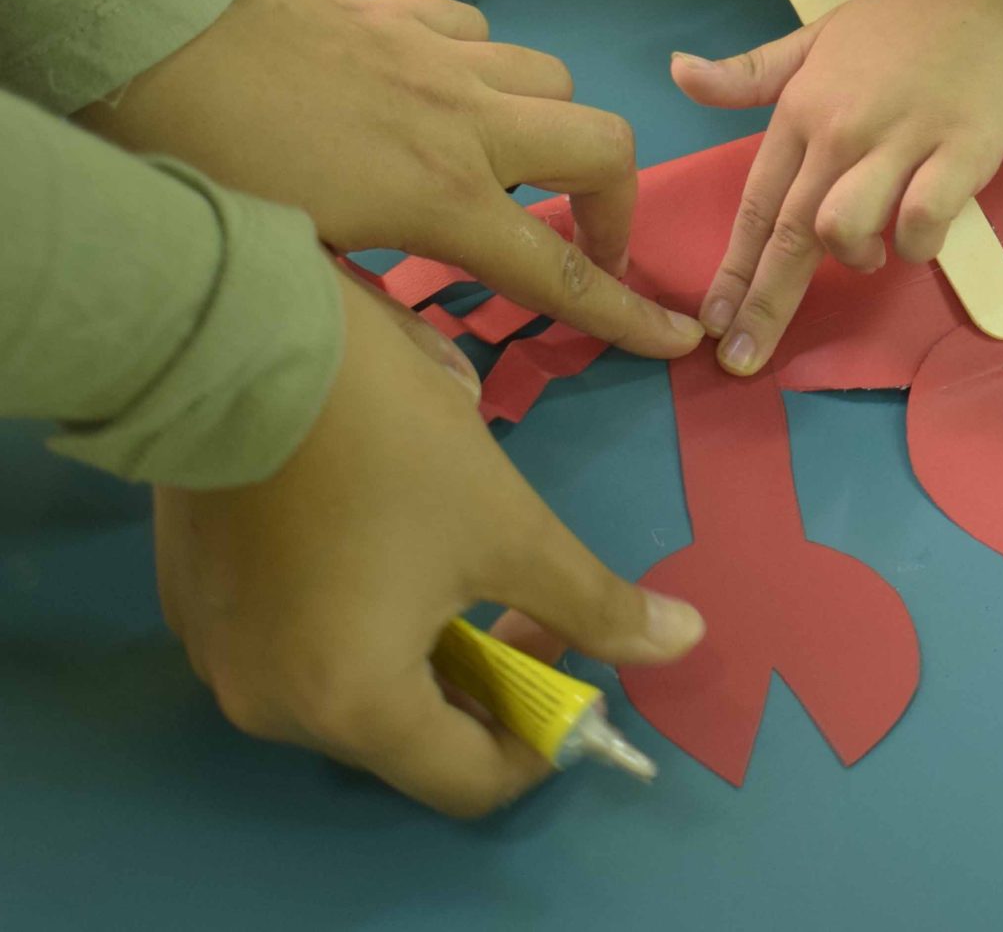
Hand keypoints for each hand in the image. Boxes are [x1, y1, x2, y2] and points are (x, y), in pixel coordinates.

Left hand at [79, 0, 699, 356]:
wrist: (151, 49)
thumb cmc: (211, 175)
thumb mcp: (293, 273)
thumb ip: (382, 330)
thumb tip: (452, 391)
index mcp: (444, 199)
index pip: (561, 270)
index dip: (628, 312)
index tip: (677, 339)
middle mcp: (467, 123)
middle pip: (602, 147)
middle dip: (615, 201)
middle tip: (583, 238)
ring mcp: (438, 60)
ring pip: (551, 80)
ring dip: (550, 126)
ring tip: (507, 161)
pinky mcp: (399, 17)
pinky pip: (482, 36)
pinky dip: (484, 69)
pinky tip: (441, 92)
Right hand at [155, 275, 706, 816]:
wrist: (238, 344)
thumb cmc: (389, 447)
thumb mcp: (510, 527)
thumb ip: (595, 601)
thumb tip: (686, 641)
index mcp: (351, 708)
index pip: (468, 784)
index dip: (541, 737)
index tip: (571, 660)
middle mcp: (270, 708)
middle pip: (406, 739)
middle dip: (484, 681)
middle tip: (522, 597)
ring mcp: (220, 657)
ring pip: (348, 690)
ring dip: (419, 650)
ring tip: (457, 564)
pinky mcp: (190, 604)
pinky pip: (290, 645)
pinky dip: (349, 622)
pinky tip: (380, 544)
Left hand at [672, 0, 1002, 374]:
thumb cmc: (903, 20)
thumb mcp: (815, 37)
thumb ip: (751, 72)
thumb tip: (678, 73)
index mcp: (802, 108)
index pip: (757, 204)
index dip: (733, 269)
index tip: (712, 322)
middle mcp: (842, 130)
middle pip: (791, 234)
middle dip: (764, 305)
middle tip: (745, 360)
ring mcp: (902, 142)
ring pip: (847, 229)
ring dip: (853, 258)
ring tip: (870, 254)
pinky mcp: (961, 152)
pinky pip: (923, 221)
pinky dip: (916, 244)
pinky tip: (921, 233)